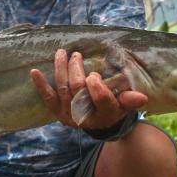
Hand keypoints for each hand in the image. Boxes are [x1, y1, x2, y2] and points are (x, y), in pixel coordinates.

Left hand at [30, 49, 147, 128]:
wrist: (99, 123)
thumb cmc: (114, 108)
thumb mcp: (125, 105)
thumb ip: (130, 100)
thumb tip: (141, 97)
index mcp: (105, 114)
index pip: (101, 101)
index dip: (96, 88)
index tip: (94, 75)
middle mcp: (85, 116)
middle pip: (78, 90)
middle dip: (76, 70)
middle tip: (76, 55)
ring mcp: (69, 114)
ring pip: (63, 89)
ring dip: (61, 69)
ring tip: (61, 53)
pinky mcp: (57, 112)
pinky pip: (47, 97)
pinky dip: (41, 84)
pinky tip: (34, 72)